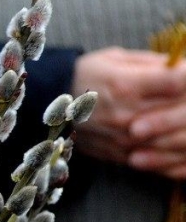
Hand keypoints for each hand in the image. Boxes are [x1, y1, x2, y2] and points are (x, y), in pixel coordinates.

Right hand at [71, 46, 185, 178]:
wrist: (49, 106)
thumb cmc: (86, 77)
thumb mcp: (117, 59)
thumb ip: (155, 64)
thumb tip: (185, 68)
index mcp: (127, 85)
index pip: (180, 81)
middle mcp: (127, 115)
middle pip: (182, 112)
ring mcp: (124, 140)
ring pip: (175, 141)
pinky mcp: (121, 156)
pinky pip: (158, 162)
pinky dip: (176, 159)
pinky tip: (182, 151)